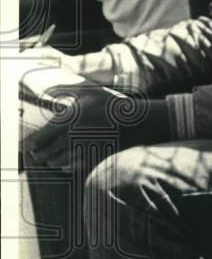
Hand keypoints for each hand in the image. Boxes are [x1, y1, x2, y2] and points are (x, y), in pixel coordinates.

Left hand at [25, 84, 166, 168]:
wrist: (134, 122)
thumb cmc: (110, 104)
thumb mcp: (88, 92)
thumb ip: (64, 90)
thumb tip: (48, 91)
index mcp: (67, 120)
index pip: (41, 137)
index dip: (33, 143)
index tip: (30, 145)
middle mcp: (72, 137)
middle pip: (46, 153)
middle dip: (40, 155)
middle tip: (37, 155)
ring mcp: (82, 149)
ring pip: (58, 162)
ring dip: (52, 162)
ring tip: (50, 160)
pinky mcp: (93, 158)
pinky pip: (74, 168)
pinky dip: (67, 168)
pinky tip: (66, 165)